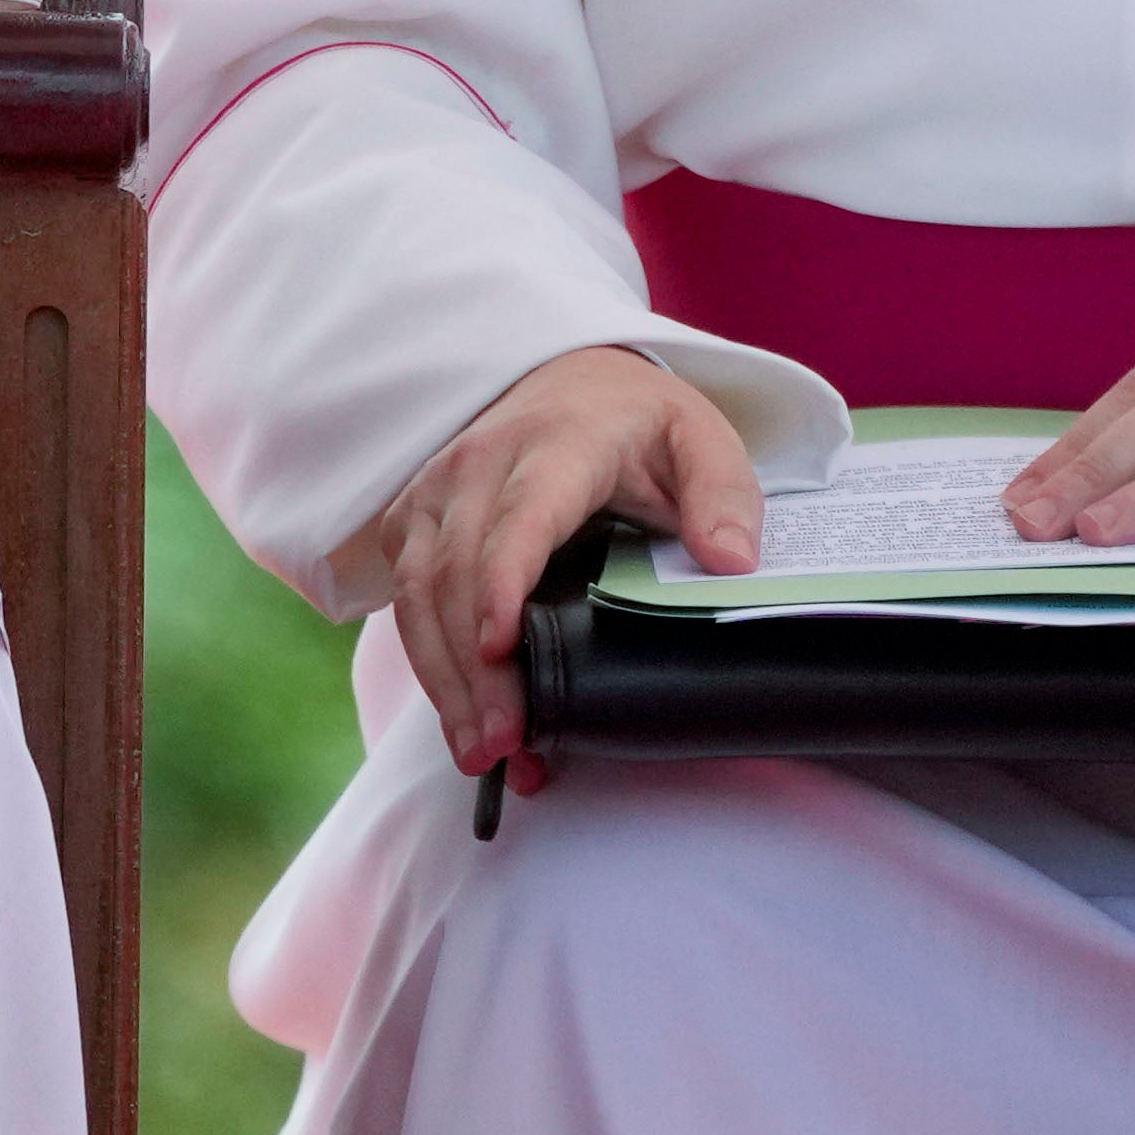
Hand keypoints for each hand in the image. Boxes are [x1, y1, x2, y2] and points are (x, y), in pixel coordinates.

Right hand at [362, 344, 760, 792]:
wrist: (571, 383)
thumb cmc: (639, 424)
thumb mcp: (703, 441)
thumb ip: (724, 496)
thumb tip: (729, 561)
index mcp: (558, 443)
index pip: (521, 516)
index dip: (502, 580)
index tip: (500, 647)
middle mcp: (480, 462)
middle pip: (458, 570)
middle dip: (473, 667)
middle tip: (503, 745)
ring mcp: (436, 490)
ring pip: (418, 591)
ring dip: (442, 678)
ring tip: (480, 752)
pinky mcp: (415, 521)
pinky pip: (405, 595)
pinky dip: (428, 663)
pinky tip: (460, 717)